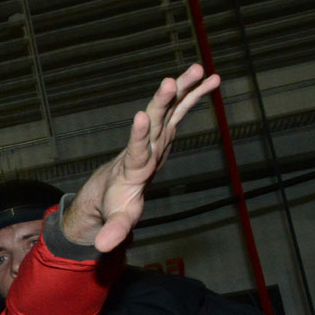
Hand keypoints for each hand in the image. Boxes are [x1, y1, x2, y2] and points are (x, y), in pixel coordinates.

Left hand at [63, 64, 219, 250]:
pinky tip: (212, 78)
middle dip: (162, 102)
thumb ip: (113, 231)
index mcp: (134, 167)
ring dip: (184, 89)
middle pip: (154, 121)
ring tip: (200, 68)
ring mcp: (155, 137)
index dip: (138, 134)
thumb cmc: (115, 204)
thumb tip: (102, 246)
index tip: (141, 116)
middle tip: (169, 82)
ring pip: (170, 109)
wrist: (111, 187)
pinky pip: (182, 111)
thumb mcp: (117, 220)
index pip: (136, 149)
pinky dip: (195, 95)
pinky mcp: (165, 133)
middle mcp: (145, 147)